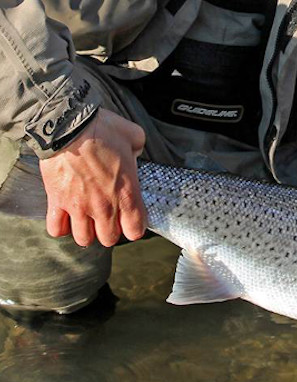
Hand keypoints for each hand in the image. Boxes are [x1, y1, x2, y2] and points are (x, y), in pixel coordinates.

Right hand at [40, 108, 146, 246]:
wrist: (67, 125)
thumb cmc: (102, 129)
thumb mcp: (133, 136)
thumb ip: (138, 150)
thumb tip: (134, 152)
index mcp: (126, 193)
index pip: (135, 230)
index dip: (134, 227)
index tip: (130, 219)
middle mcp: (104, 206)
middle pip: (109, 239)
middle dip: (110, 232)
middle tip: (107, 219)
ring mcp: (79, 206)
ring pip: (83, 239)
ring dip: (86, 232)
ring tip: (87, 220)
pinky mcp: (56, 201)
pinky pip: (56, 228)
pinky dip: (60, 227)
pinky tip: (65, 217)